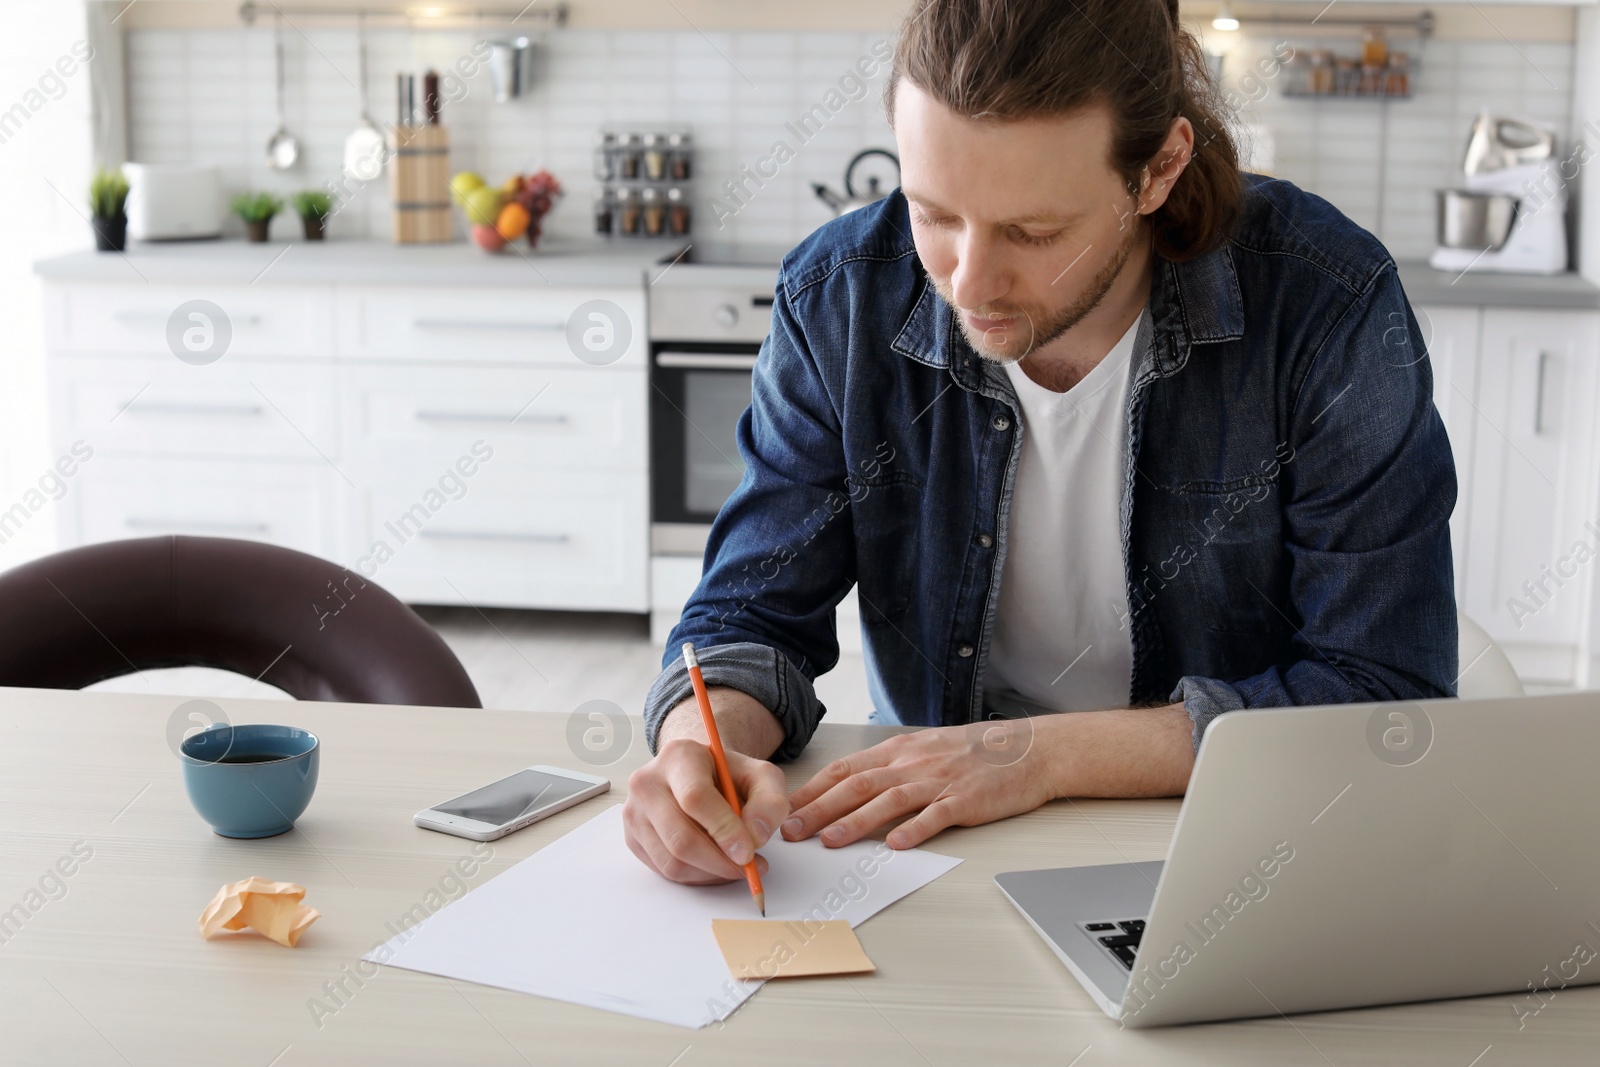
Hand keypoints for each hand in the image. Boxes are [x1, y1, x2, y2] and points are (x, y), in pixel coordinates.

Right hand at [623, 738, 789, 884]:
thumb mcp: (761, 777)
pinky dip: (697, 877)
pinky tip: (715, 865)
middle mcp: (647, 781)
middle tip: (749, 867)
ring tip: (736, 865)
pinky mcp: (633, 837)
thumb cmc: (729, 777)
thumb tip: (755, 837)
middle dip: (720, 862)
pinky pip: (665, 871)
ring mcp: (635, 812)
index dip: (724, 829)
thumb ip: (769, 802)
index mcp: (679, 756)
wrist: (699, 776)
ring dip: (711, 873)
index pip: (695, 797)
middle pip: (680, 837)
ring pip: (672, 861)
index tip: (749, 852)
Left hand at [780, 721, 1055, 849]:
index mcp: (899, 751)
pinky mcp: (966, 800)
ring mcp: (939, 781)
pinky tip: (897, 845)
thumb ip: (888, 768)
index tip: (784, 808)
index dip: (812, 790)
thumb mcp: (922, 750)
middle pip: (857, 785)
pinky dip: (915, 830)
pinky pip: (937, 815)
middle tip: (791, 831)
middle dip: (819, 809)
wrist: (1026, 749)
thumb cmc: (972, 753)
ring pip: (889, 800)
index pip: (845, 769)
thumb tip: (847, 789)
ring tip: (829, 841)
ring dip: (856, 822)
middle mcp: (913, 763)